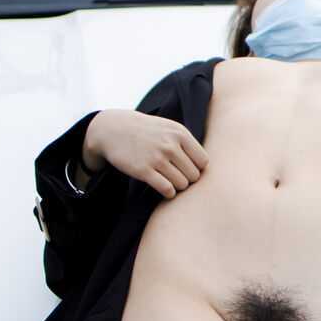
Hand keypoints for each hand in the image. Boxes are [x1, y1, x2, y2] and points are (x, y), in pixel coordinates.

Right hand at [83, 108, 208, 200]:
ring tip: (170, 181)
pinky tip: (164, 188)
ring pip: (182, 184)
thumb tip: (206, 166)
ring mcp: (157, 158)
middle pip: (194, 175)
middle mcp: (170, 145)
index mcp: (180, 134)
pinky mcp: (144, 170)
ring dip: (178, 186)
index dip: (197, 168)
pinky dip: (168, 192)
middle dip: (188, 179)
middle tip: (178, 177)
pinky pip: (167, 189)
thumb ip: (187, 143)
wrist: (115, 129)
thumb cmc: (147, 131)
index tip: (188, 169)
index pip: (203, 162)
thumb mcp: (169, 128)